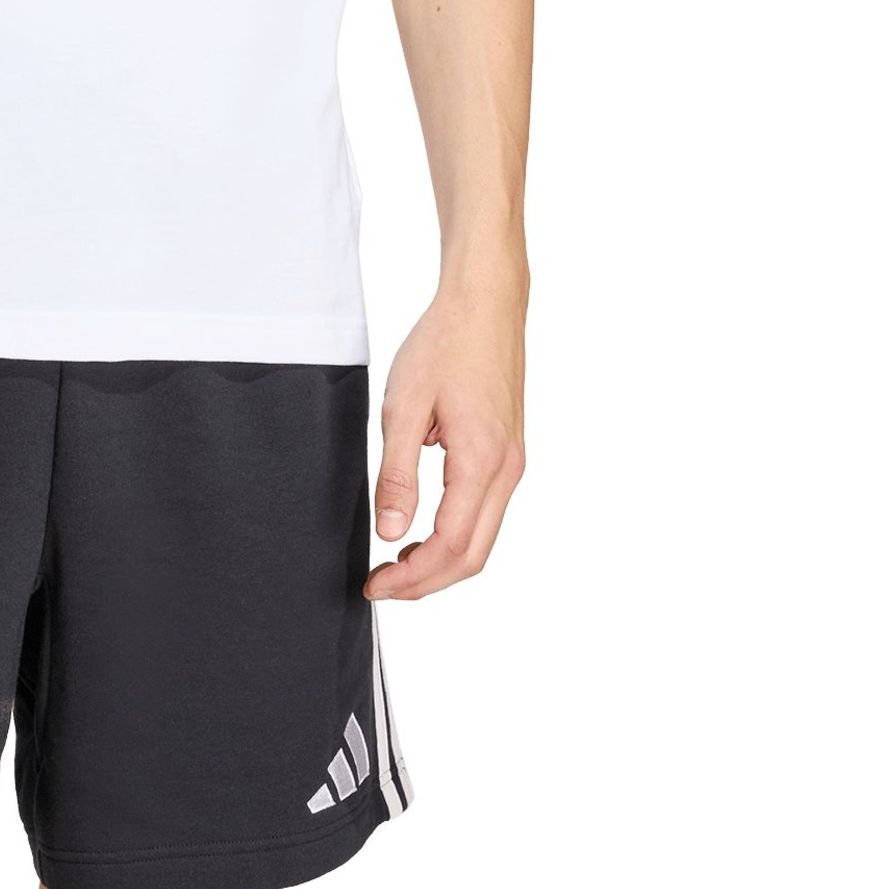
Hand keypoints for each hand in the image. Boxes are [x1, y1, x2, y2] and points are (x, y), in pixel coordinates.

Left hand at [364, 286, 525, 599]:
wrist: (485, 302)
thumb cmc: (444, 343)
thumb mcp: (404, 406)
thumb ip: (397, 475)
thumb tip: (390, 533)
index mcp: (481, 461)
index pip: (451, 548)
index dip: (413, 578)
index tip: (376, 586)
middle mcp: (507, 470)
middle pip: (474, 556)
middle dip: (427, 582)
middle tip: (383, 586)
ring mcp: (513, 462)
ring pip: (483, 538)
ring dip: (442, 561)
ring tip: (396, 562)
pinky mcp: (509, 453)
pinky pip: (486, 512)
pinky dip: (456, 535)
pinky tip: (422, 529)